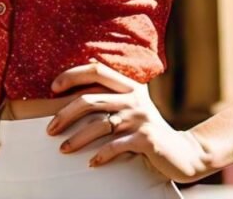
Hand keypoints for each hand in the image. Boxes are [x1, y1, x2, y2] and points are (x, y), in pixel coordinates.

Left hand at [45, 59, 214, 183]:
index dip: (73, 75)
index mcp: (129, 86)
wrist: (183, 152)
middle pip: (91, 99)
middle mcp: (134, 98)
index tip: (53, 87)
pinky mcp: (146, 139)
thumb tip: (76, 98)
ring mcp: (140, 118)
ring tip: (63, 148)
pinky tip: (92, 162)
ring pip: (100, 125)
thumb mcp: (134, 107)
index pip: (97, 70)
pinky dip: (102, 154)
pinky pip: (116, 146)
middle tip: (50, 129)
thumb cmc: (149, 130)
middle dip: (66, 113)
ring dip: (77, 138)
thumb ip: (113, 99)